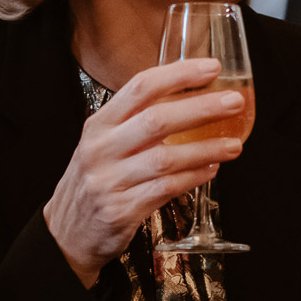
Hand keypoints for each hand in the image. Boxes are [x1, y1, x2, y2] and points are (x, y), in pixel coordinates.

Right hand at [43, 58, 243, 287]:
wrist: (66, 233)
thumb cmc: (94, 181)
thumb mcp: (103, 144)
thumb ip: (136, 123)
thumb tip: (191, 101)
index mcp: (99, 125)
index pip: (140, 88)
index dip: (178, 74)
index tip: (211, 68)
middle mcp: (102, 149)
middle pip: (157, 120)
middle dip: (201, 108)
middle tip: (234, 102)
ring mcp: (110, 181)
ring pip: (165, 158)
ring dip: (206, 149)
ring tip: (234, 144)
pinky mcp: (121, 210)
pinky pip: (165, 190)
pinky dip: (193, 177)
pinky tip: (212, 169)